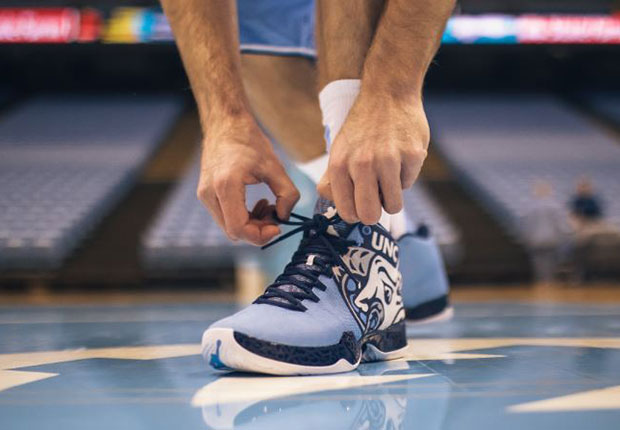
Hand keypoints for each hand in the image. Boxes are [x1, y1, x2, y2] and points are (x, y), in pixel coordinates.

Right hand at [197, 115, 299, 244]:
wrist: (225, 124)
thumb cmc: (249, 141)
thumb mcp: (275, 166)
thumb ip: (287, 194)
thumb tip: (284, 217)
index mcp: (226, 186)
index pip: (239, 228)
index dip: (260, 235)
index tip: (278, 226)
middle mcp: (210, 194)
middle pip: (234, 232)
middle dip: (258, 230)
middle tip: (275, 214)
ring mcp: (205, 195)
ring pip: (229, 227)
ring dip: (252, 224)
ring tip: (268, 205)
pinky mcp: (206, 195)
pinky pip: (225, 218)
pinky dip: (243, 217)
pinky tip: (256, 203)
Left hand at [318, 95, 428, 224]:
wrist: (387, 93)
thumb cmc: (361, 127)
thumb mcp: (339, 150)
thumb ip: (334, 182)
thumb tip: (343, 211)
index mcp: (340, 165)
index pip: (347, 212)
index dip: (356, 214)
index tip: (360, 207)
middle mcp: (362, 164)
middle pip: (370, 216)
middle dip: (374, 214)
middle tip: (376, 201)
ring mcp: (388, 160)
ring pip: (393, 206)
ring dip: (391, 196)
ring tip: (388, 176)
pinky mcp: (412, 156)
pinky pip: (408, 184)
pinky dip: (405, 176)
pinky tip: (399, 156)